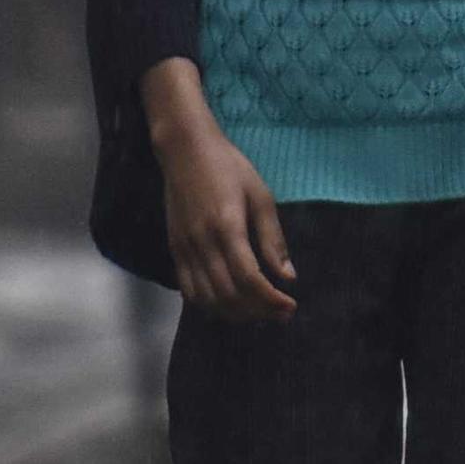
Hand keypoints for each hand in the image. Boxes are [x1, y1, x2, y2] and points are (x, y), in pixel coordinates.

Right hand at [144, 62, 294, 320]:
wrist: (185, 150)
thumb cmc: (229, 167)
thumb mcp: (261, 196)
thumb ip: (273, 239)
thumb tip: (288, 277)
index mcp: (227, 227)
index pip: (249, 278)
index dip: (271, 300)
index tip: (290, 305)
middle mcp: (202, 242)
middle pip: (229, 295)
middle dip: (258, 311)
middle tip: (280, 312)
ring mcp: (184, 248)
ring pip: (207, 298)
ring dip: (235, 313)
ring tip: (257, 311)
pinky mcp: (175, 249)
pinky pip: (188, 290)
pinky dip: (209, 305)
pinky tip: (229, 302)